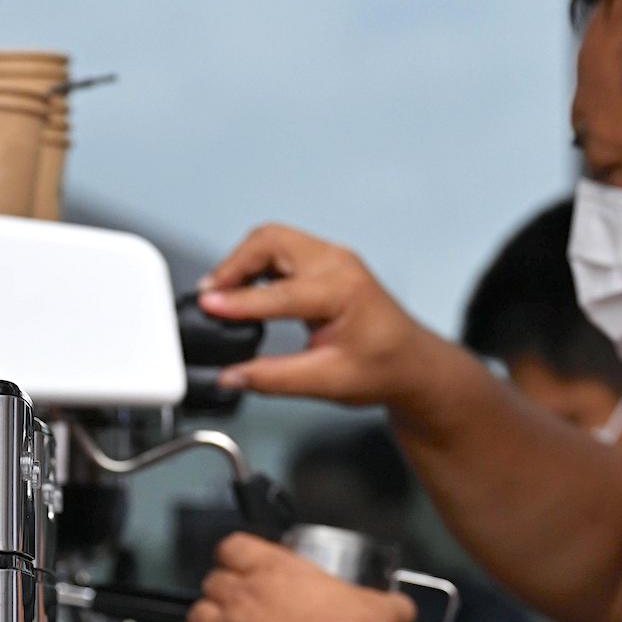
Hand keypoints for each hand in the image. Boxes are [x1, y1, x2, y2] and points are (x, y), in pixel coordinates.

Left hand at [180, 534, 414, 621]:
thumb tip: (402, 609)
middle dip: (223, 594)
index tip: (243, 567)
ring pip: (195, 615)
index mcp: (276, 568)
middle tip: (242, 610)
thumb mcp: (379, 609)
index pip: (233, 546)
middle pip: (212, 582)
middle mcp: (244, 594)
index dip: (235, 557)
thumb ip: (386, 605)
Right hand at [198, 224, 451, 409]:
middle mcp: (338, 264)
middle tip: (211, 294)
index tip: (208, 307)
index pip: (278, 293)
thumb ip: (273, 378)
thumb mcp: (327, 382)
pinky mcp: (325, 263)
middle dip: (235, 265)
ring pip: (274, 239)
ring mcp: (333, 258)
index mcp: (343, 290)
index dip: (238, 302)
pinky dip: (257, 264)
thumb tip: (232, 376)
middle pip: (271, 241)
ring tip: (222, 292)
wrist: (412, 364)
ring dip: (243, 261)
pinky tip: (245, 288)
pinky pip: (282, 249)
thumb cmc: (385, 369)